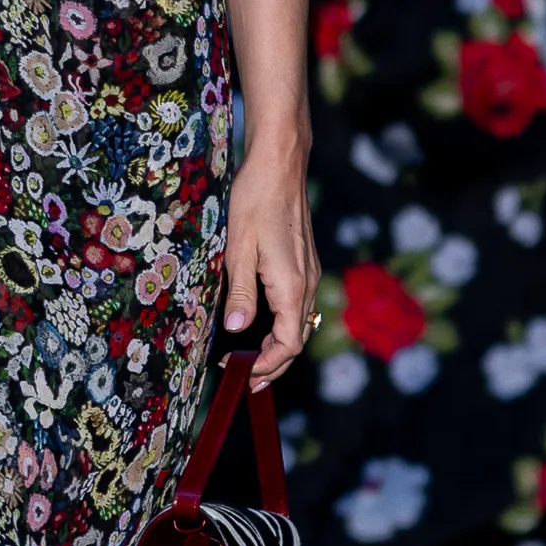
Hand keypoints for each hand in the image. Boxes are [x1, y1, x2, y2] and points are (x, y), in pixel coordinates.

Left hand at [220, 125, 319, 386]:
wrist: (280, 165)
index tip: (241, 374)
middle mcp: (307, 283)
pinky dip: (283, 324)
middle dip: (274, 365)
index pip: (289, 344)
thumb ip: (240, 293)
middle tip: (247, 380)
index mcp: (292, 286)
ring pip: (300, 323)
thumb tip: (237, 330)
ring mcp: (309, 272)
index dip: (267, 366)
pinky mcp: (304, 262)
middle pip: (297, 339)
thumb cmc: (256, 201)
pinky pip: (299, 305)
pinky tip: (263, 324)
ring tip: (253, 360)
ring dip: (279, 346)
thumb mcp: (239, 249)